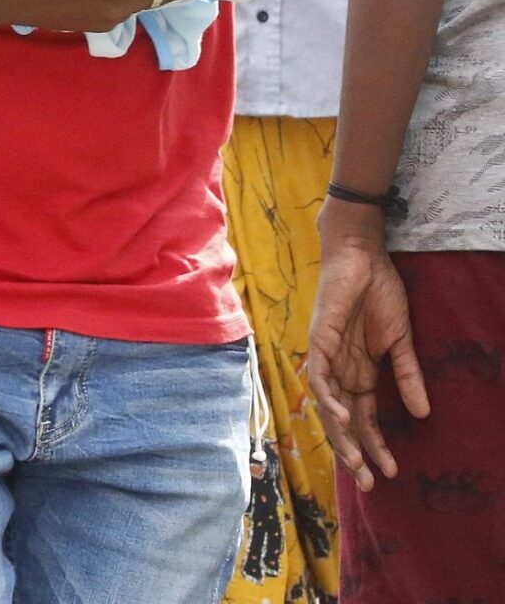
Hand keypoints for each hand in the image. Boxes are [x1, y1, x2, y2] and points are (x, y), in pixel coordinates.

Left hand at [306, 214, 428, 489]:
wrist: (363, 259)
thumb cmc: (379, 295)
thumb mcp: (400, 342)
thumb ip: (407, 376)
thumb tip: (423, 414)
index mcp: (359, 373)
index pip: (364, 419)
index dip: (374, 446)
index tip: (389, 473)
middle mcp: (340, 370)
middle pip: (343, 420)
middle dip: (355, 452)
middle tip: (369, 483)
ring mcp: (327, 356)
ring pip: (328, 405)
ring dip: (341, 435)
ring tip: (357, 462)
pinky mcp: (319, 340)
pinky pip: (319, 375)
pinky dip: (328, 398)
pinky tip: (341, 418)